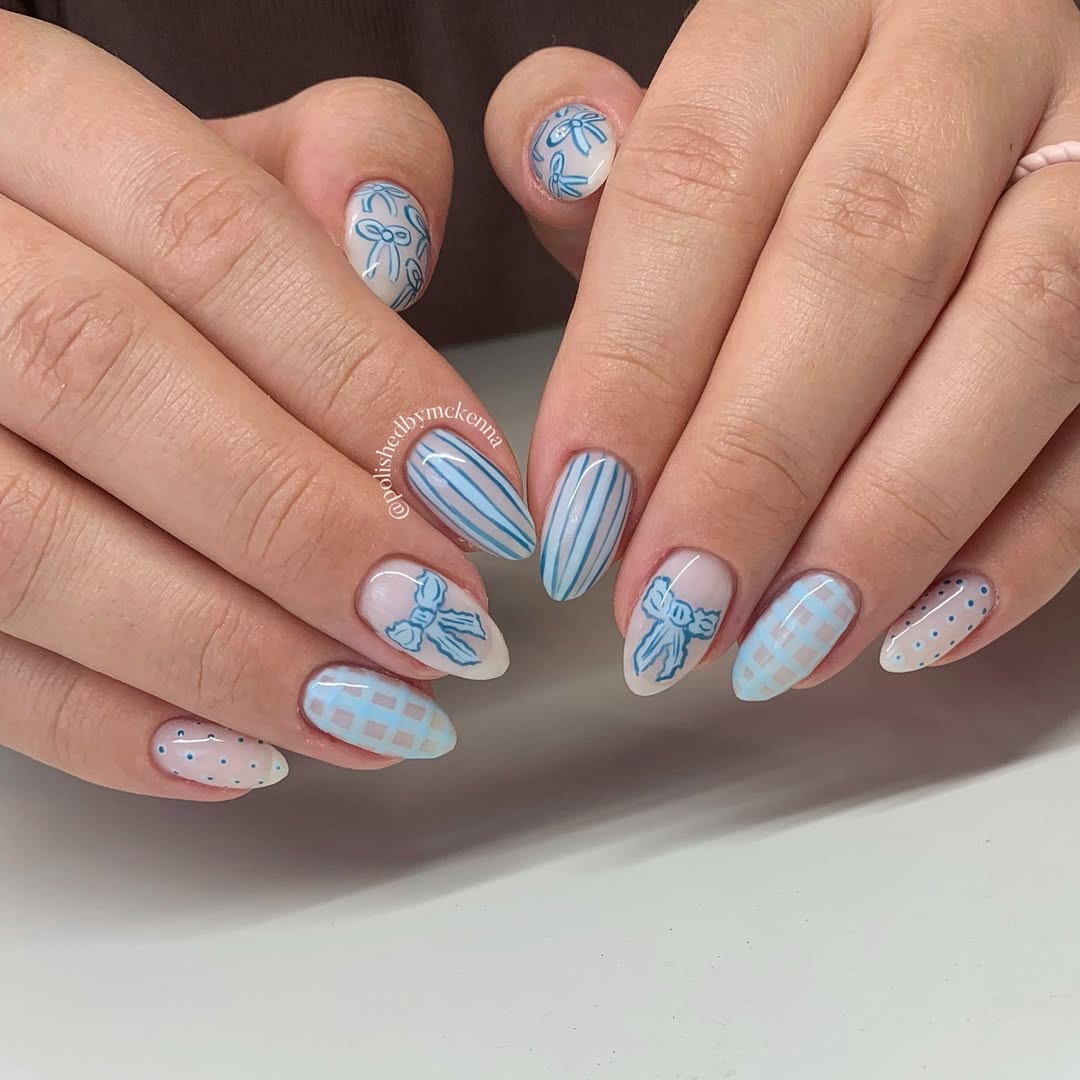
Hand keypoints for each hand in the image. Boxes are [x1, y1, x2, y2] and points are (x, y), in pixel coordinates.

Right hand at [0, 14, 535, 796]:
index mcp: (27, 119)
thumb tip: (397, 229)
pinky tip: (240, 754)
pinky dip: (110, 726)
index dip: (365, 383)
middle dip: (302, 526)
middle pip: (106, 381)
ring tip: (371, 710)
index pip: (212, 236)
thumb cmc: (124, 236)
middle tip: (439, 623)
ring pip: (25, 543)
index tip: (480, 499)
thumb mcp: (224, 158)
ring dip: (225, 651)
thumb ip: (338, 161)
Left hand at [486, 2, 1079, 698]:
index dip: (631, 364)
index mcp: (812, 6)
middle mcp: (971, 52)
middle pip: (862, 259)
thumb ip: (604, 147)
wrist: (984, 97)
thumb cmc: (802, 135)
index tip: (578, 517)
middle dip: (754, 465)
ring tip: (782, 644)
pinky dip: (1023, 544)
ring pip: (1019, 335)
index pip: (699, 175)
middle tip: (675, 611)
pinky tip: (917, 631)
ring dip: (887, 521)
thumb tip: (547, 158)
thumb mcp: (691, 119)